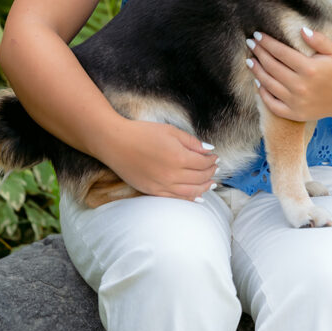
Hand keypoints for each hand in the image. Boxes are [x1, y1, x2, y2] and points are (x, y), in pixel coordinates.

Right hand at [98, 118, 218, 201]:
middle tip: (215, 168)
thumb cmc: (142, 132)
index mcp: (179, 157)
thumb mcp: (171, 131)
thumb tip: (209, 150)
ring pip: (191, 192)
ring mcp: (162, 185)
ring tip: (212, 184)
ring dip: (204, 188)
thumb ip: (192, 142)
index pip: (203, 163)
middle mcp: (172, 175)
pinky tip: (198, 197)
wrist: (116, 143)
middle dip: (210, 173)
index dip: (212, 160)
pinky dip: (190, 199)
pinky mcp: (152, 191)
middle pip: (200, 178)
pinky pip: (176, 199)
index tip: (215, 157)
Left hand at [245, 27, 331, 123]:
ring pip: (268, 84)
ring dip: (256, 71)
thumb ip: (318, 39)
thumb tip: (301, 30)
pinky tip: (258, 82)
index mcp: (309, 69)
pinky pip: (272, 104)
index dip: (267, 42)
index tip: (257, 35)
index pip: (281, 52)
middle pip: (271, 66)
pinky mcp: (294, 114)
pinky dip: (262, 93)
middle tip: (250, 43)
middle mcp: (300, 86)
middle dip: (258, 53)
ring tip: (250, 60)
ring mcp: (296, 102)